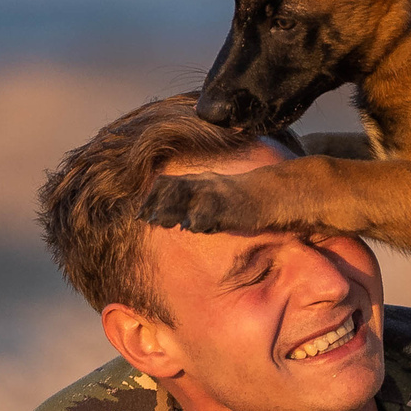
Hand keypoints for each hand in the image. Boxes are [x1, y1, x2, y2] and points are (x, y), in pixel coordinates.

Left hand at [139, 173, 255, 235]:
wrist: (270, 195)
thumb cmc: (240, 202)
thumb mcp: (213, 201)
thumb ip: (196, 209)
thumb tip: (179, 224)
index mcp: (197, 182)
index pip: (166, 183)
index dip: (150, 198)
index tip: (139, 214)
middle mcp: (203, 184)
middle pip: (172, 187)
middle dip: (155, 203)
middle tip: (143, 219)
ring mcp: (216, 192)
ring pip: (186, 194)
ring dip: (169, 209)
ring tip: (157, 222)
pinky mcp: (229, 204)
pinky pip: (211, 209)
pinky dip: (198, 218)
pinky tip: (190, 227)